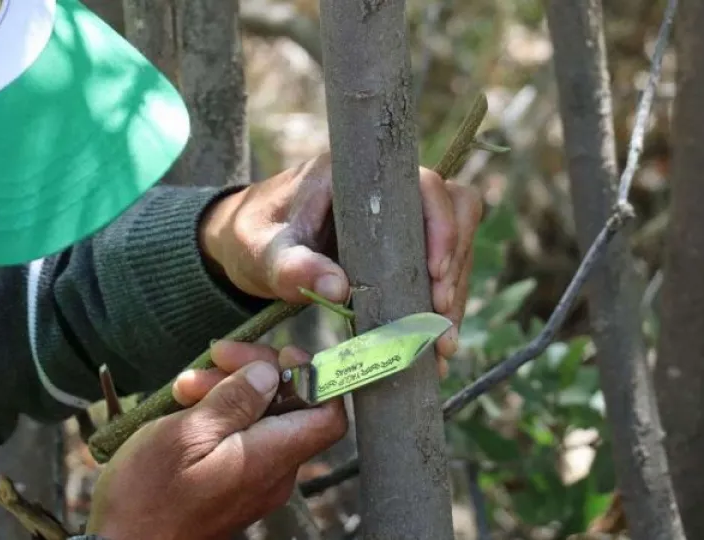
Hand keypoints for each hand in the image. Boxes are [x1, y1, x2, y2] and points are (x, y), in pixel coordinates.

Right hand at [86, 341, 346, 539]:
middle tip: (215, 358)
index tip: (279, 354)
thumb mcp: (186, 434)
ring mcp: (256, 480)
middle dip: (255, 373)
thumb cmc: (147, 497)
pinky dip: (220, 415)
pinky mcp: (234, 485)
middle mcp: (274, 472)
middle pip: (290, 407)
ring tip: (185, 387)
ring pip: (261, 418)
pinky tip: (187, 404)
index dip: (315, 377)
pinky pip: (241, 438)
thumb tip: (270, 373)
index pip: (329, 415)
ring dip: (229, 390)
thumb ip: (235, 401)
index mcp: (271, 458)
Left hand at [199, 153, 482, 376]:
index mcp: (358, 174)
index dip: (441, 223)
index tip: (434, 271)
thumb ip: (290, 266)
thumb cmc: (253, 237)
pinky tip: (436, 343)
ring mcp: (401, 218)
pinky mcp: (404, 248)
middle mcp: (390, 188)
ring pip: (455, 244)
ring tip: (441, 341)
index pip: (423, 183)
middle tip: (439, 313)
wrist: (248, 247)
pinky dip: (441, 305)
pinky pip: (440, 270)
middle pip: (455, 211)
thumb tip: (337, 288)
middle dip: (455, 264)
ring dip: (454, 291)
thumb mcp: (261, 252)